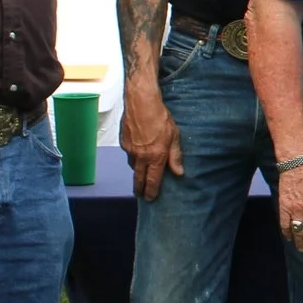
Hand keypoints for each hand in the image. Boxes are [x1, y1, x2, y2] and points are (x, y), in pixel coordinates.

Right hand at [119, 84, 184, 201]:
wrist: (141, 103)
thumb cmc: (160, 117)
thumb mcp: (174, 136)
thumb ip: (176, 156)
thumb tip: (179, 172)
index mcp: (155, 157)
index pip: (153, 180)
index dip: (151, 191)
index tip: (150, 199)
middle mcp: (141, 157)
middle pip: (139, 178)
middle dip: (140, 188)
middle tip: (141, 194)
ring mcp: (130, 150)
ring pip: (133, 166)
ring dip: (137, 171)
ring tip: (141, 173)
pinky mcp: (123, 142)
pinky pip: (128, 154)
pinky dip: (133, 156)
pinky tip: (138, 151)